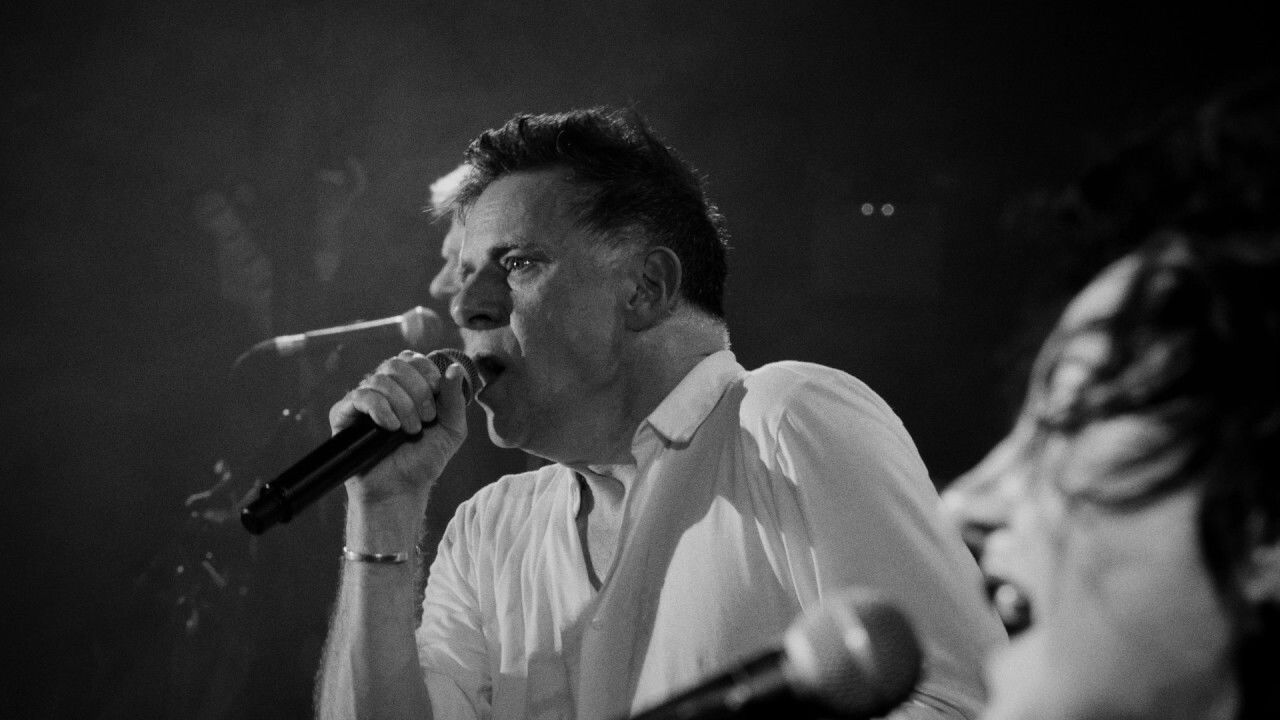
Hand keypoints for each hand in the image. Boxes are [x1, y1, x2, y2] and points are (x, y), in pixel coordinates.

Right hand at [328, 350, 468, 507]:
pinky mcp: (344, 415)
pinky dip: (381, 409)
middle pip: (396, 364)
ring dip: (402, 405)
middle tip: (426, 419)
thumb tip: (454, 368)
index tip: (437, 400)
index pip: (412, 359)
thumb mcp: (452, 429)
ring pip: (380, 379)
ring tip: (410, 430)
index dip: (428, 374)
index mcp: (407, 386)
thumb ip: (455, 398)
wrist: (401, 489)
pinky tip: (391, 428)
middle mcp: (383, 389)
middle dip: (418, 391)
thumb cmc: (424, 459)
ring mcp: (363, 400)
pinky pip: (360, 396)